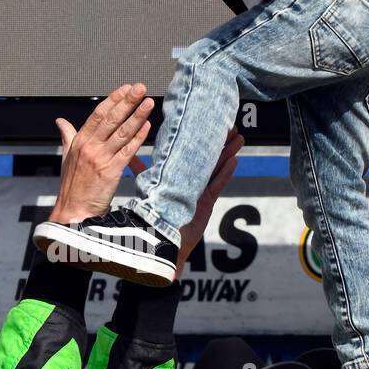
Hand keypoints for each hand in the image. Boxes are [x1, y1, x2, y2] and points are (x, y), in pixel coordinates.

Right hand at [48, 84, 153, 225]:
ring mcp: (100, 158)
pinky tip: (147, 127)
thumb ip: (67, 136)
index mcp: (79, 141)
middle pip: (111, 119)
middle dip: (127, 102)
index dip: (113, 99)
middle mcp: (89, 147)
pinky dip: (138, 138)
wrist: (73, 211)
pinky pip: (127, 151)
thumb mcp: (66, 158)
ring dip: (137, 116)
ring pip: (122, 133)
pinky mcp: (111, 172)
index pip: (98, 114)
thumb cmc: (72, 186)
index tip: (125, 88)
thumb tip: (60, 121)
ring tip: (148, 103)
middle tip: (140, 87)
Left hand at [131, 128, 243, 279]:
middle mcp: (190, 183)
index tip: (207, 126)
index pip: (190, 155)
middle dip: (219, 143)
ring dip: (227, 153)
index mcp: (178, 178)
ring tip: (238, 138)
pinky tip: (234, 160)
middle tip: (231, 127)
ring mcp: (200, 193)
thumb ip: (142, 172)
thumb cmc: (152, 217)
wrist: (160, 242)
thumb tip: (130, 157)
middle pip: (208, 159)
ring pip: (216, 169)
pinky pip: (217, 185)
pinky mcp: (206, 204)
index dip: (199, 141)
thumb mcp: (146, 189)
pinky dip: (225, 173)